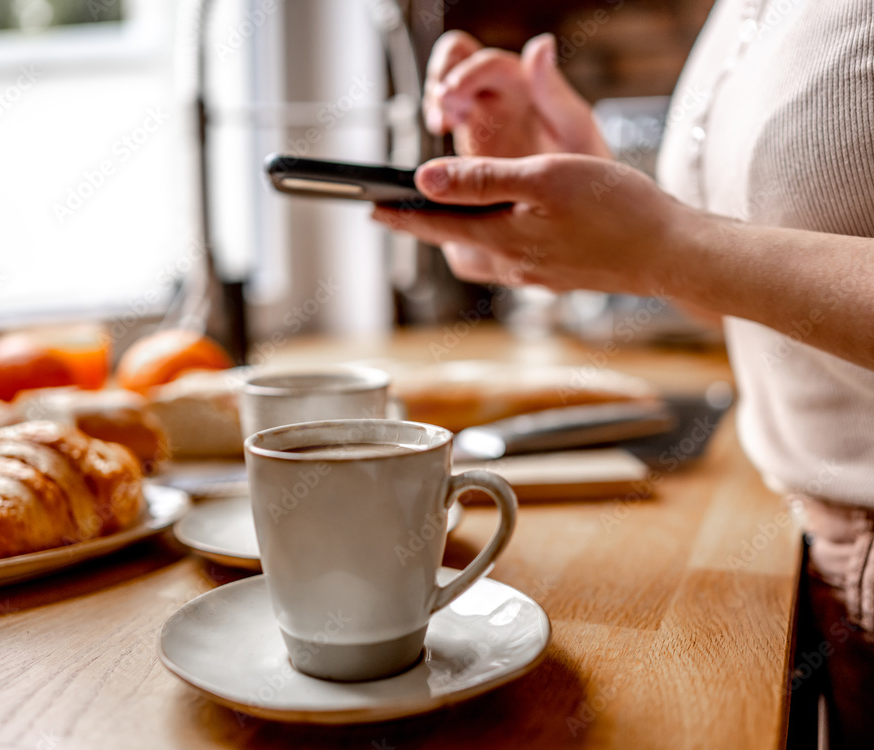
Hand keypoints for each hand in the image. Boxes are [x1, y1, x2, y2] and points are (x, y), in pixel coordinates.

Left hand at [373, 154, 700, 297]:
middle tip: (403, 214)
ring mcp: (536, 276)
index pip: (435, 226)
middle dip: (426, 232)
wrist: (671, 253)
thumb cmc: (617, 208)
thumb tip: (425, 181)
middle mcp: (513, 265)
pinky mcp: (558, 277)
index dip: (401, 218)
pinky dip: (495, 247)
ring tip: (451, 221)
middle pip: (454, 248)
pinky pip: (511, 264)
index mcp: (502, 239)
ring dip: (461, 242)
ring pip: (482, 259)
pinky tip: (509, 233)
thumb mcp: (544, 178)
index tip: (372, 211)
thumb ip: (483, 180)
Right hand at [423, 31, 612, 158]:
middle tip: (442, 108)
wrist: (580, 211)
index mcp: (526, 86)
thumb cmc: (589, 170)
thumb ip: (554, 91)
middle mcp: (501, 97)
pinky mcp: (470, 150)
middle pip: (458, 60)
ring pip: (445, 90)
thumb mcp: (574, 130)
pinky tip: (442, 152)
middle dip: (443, 77)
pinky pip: (445, 130)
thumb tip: (542, 45)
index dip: (468, 72)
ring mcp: (483, 120)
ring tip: (439, 125)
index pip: (490, 62)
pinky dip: (437, 132)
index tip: (454, 93)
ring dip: (435, 101)